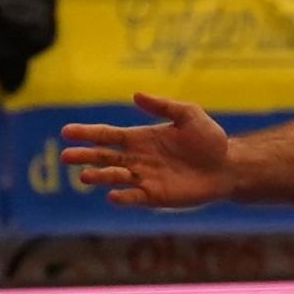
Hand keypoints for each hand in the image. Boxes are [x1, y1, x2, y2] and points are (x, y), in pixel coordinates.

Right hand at [57, 91, 237, 206]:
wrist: (228, 166)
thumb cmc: (209, 139)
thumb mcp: (188, 114)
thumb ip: (163, 106)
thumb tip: (135, 95)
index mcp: (140, 138)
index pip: (108, 135)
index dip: (87, 133)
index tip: (67, 131)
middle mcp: (138, 159)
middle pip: (105, 157)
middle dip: (85, 156)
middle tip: (65, 156)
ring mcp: (146, 178)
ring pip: (116, 177)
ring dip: (100, 176)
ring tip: (84, 176)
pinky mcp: (157, 196)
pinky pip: (136, 197)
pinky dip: (124, 197)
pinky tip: (113, 195)